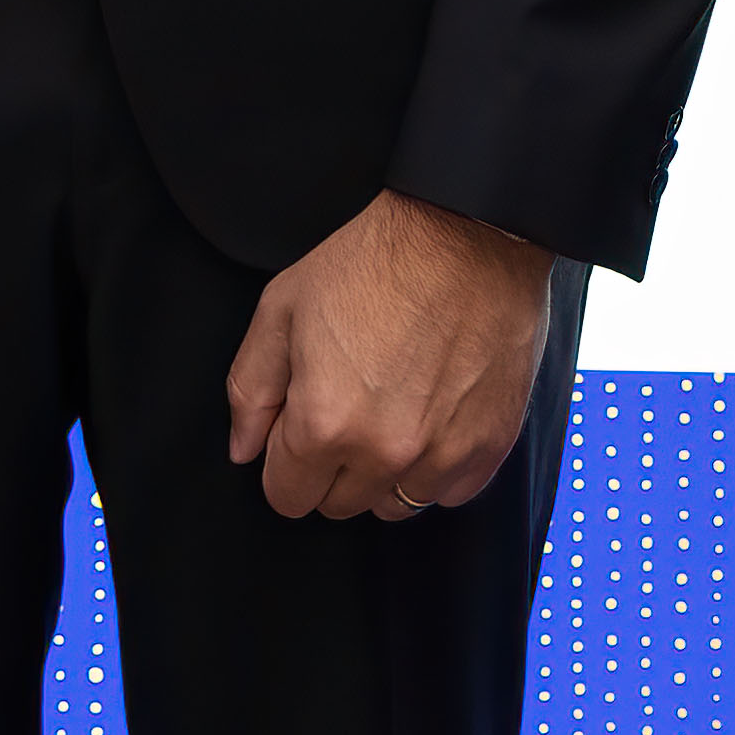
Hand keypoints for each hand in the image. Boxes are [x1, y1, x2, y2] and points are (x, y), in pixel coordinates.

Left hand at [225, 191, 554, 522]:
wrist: (468, 229)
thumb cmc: (374, 260)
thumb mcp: (283, 308)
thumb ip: (252, 390)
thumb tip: (244, 449)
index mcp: (325, 423)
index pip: (287, 497)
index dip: (285, 461)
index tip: (300, 427)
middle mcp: (384, 453)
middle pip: (340, 504)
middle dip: (332, 466)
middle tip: (347, 404)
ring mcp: (443, 454)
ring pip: (396, 504)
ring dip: (385, 472)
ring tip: (392, 409)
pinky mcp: (490, 445)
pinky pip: (451, 492)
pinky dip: (438, 468)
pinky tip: (433, 416)